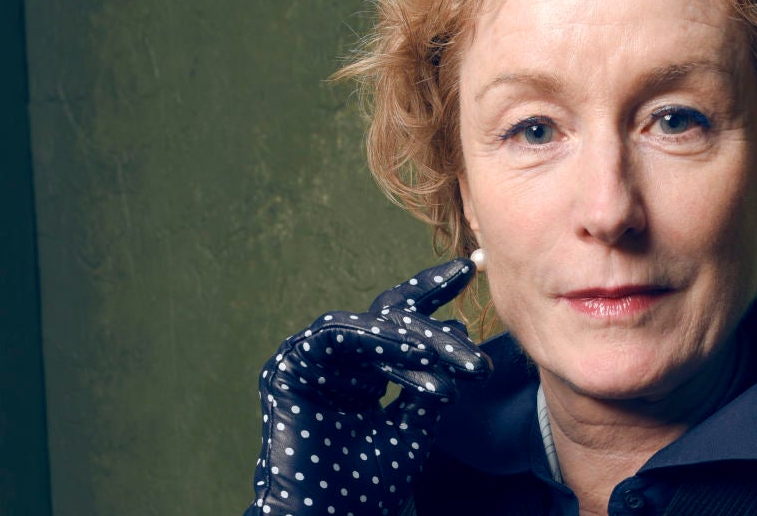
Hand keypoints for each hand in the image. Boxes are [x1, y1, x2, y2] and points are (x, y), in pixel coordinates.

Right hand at [244, 259, 490, 515]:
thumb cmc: (370, 484)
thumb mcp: (415, 425)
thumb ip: (429, 383)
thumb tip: (455, 335)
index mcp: (363, 372)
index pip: (398, 322)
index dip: (430, 293)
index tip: (466, 272)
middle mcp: (336, 362)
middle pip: (385, 318)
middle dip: (429, 316)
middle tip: (469, 322)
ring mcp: (310, 363)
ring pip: (366, 327)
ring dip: (409, 336)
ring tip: (446, 349)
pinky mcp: (287, 369)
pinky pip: (333, 336)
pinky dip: (373, 338)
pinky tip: (411, 351)